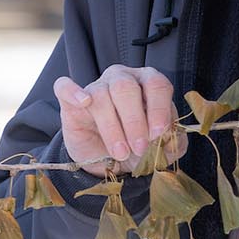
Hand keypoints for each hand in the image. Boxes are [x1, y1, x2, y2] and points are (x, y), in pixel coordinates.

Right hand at [52, 66, 186, 177]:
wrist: (107, 160)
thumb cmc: (138, 146)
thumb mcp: (161, 148)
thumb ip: (173, 141)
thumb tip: (171, 138)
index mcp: (149, 83)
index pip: (157, 85)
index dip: (159, 109)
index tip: (158, 134)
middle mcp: (123, 78)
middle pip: (127, 88)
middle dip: (135, 121)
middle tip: (138, 148)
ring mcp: (96, 86)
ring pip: (102, 95)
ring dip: (112, 128)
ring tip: (120, 152)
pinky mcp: (71, 100)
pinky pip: (65, 87)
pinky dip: (73, 92)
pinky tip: (84, 102)